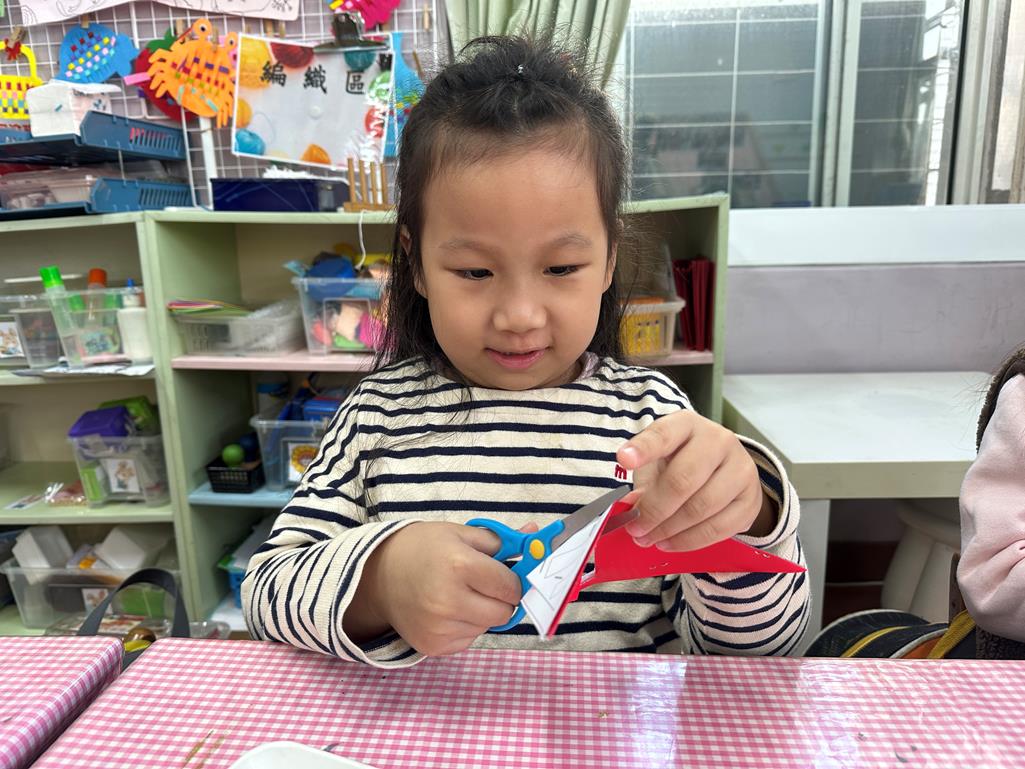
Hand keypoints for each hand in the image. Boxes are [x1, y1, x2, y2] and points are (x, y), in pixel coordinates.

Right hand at [345, 521, 525, 655]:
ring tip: (459, 595)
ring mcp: (439, 627)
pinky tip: (447, 610)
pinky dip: (466, 627)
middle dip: (501, 599)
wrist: (378, 575)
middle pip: (504, 612)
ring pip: (487, 627)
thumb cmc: (423, 548)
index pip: (510, 586)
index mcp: (458, 565)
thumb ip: (502, 540)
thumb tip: (537, 534)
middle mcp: (448, 600)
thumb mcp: (461, 534)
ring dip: (483, 613)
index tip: (503, 574)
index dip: (513, 580)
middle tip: (484, 586)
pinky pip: (468, 640)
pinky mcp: (433, 646)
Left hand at [616, 410, 775, 550]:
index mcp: (688, 425)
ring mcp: (740, 470)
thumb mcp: (659, 462)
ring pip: (701, 507)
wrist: (727, 471)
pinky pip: (718, 528)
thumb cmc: (683, 463)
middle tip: (635, 528)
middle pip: (683, 479)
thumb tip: (630, 508)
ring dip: (669, 529)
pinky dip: (688, 541)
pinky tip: (669, 543)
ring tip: (648, 539)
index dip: (644, 447)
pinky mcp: (750, 500)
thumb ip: (644, 482)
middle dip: (654, 509)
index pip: (665, 433)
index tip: (623, 460)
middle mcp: (719, 441)